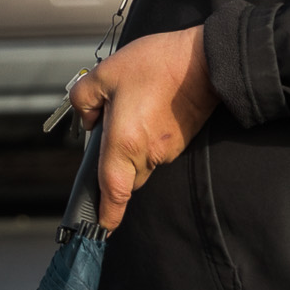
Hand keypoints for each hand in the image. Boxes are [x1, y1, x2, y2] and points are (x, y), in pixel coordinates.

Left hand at [69, 26, 219, 230]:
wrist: (204, 61)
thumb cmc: (156, 65)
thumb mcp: (105, 74)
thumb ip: (84, 99)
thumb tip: (89, 120)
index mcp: (125, 143)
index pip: (113, 191)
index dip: (106, 213)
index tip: (101, 228)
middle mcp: (147, 154)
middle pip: (124, 178)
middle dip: (113, 168)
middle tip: (106, 135)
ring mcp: (168, 150)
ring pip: (141, 164)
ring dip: (130, 151)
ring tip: (128, 113)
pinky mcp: (181, 142)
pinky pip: (156, 152)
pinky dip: (146, 141)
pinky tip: (145, 112)